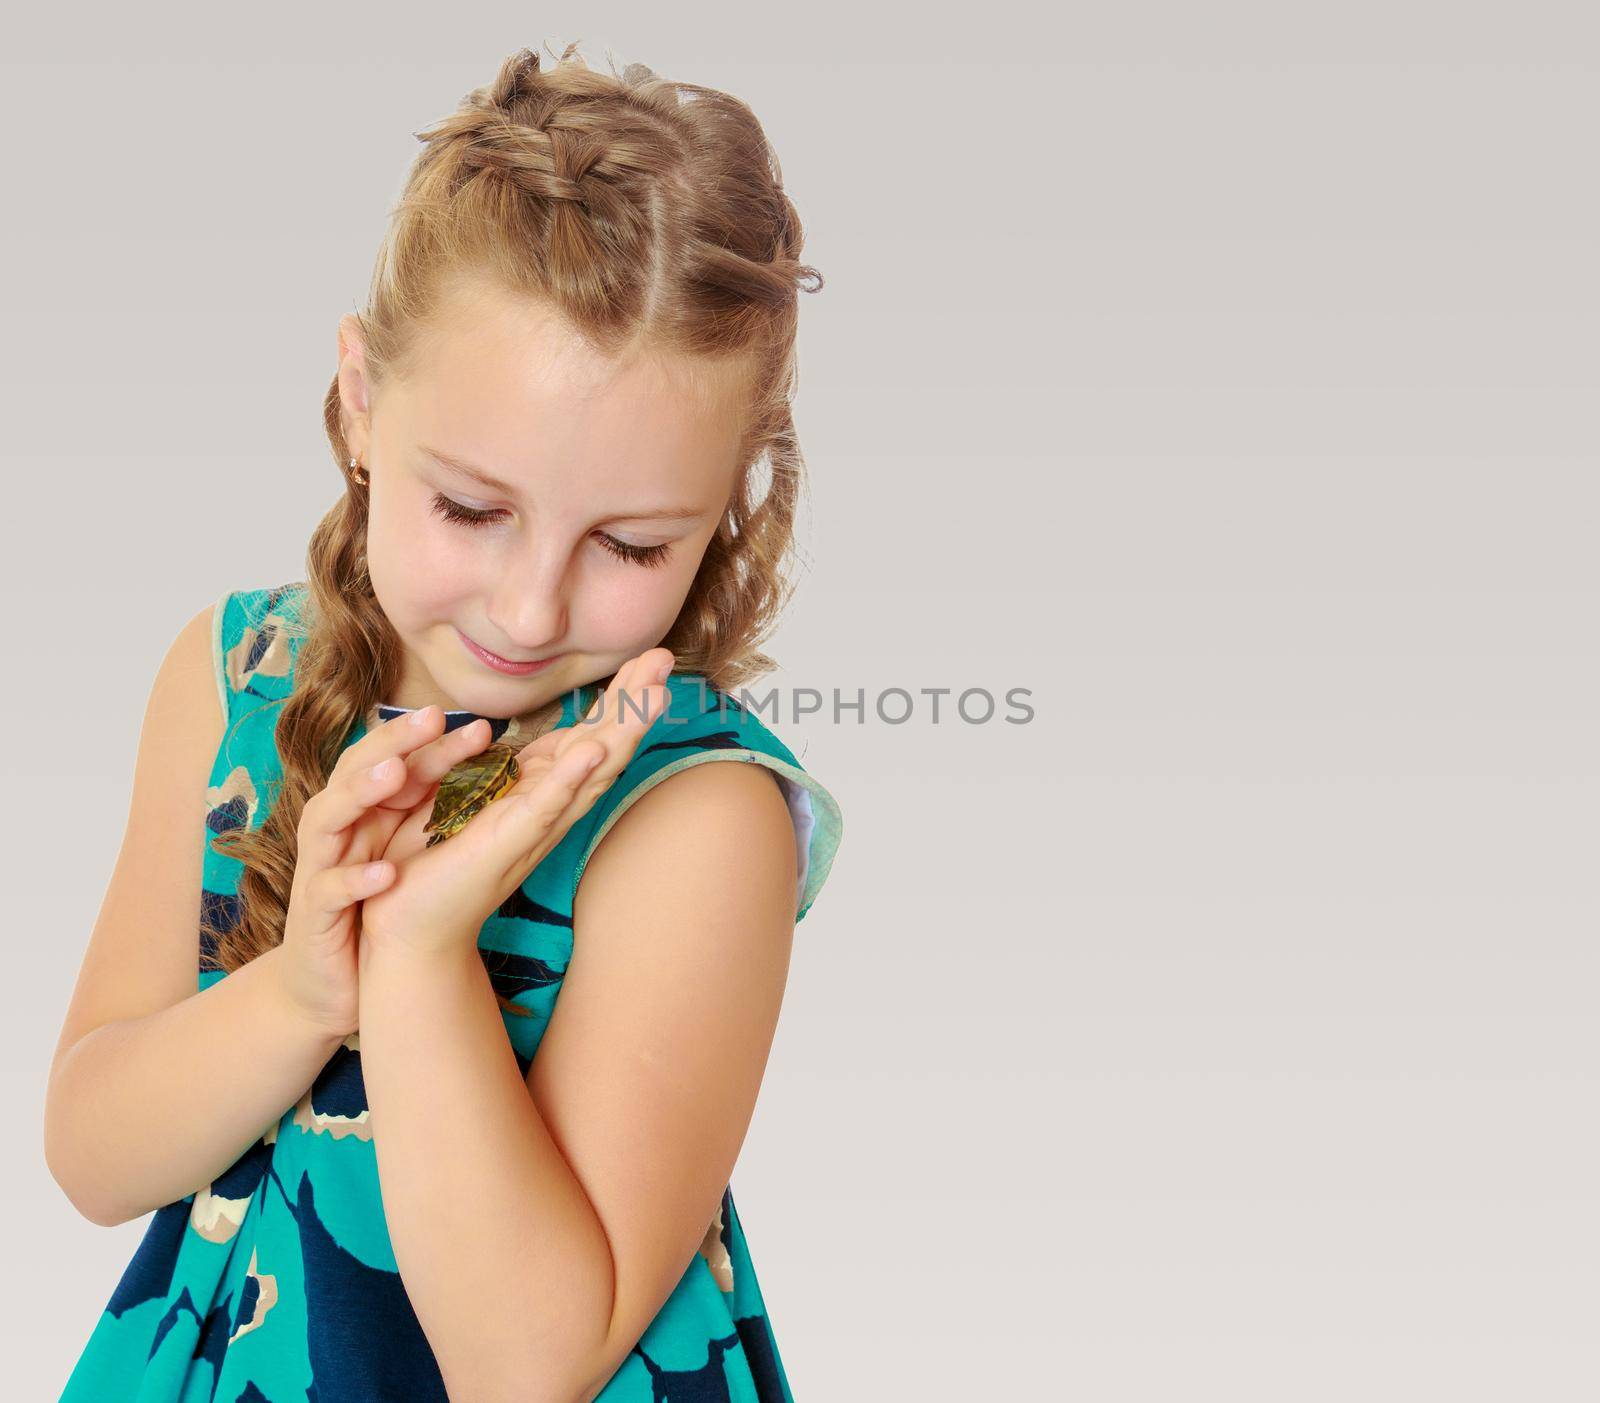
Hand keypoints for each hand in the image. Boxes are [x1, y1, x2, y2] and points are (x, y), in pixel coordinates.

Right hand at [275, 704, 509, 1037]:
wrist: (337, 974)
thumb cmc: (376, 899)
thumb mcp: (407, 845)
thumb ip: (433, 801)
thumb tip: (491, 759)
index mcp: (366, 808)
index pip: (394, 759)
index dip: (430, 740)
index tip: (479, 726)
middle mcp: (338, 825)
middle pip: (357, 770)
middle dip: (392, 742)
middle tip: (432, 719)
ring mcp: (321, 864)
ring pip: (327, 815)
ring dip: (360, 792)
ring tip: (395, 775)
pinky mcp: (314, 910)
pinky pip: (329, 888)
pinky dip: (354, 879)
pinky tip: (386, 873)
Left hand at [357, 648, 674, 958]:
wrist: (405, 923)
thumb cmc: (429, 859)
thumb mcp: (459, 793)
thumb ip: (486, 764)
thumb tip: (496, 732)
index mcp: (537, 789)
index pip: (589, 734)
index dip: (618, 697)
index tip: (647, 659)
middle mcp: (548, 807)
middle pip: (605, 745)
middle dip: (634, 701)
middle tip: (666, 658)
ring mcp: (534, 825)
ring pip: (591, 771)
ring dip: (622, 731)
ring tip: (654, 694)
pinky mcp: (509, 843)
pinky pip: (545, 806)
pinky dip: (571, 777)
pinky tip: (593, 750)